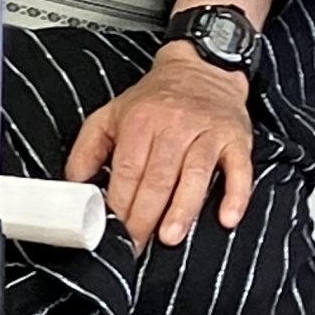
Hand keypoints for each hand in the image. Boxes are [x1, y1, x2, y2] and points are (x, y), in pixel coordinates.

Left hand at [63, 43, 253, 249]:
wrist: (203, 68)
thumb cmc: (157, 99)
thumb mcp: (112, 114)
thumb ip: (88, 149)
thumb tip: (75, 186)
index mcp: (141, 122)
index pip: (128, 171)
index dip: (120, 205)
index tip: (114, 231)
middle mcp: (175, 125)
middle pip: (158, 178)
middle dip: (145, 217)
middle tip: (137, 246)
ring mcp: (208, 133)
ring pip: (194, 174)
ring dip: (182, 209)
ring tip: (170, 237)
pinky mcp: (236, 139)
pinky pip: (239, 169)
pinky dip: (235, 195)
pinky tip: (226, 218)